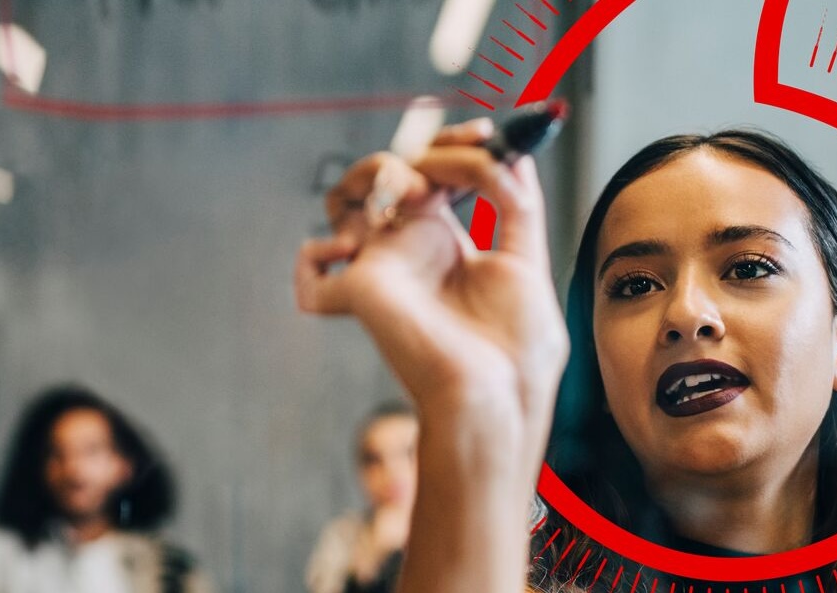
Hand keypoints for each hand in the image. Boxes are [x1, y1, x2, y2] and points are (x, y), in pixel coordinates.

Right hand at [295, 118, 567, 457]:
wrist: (498, 396)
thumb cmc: (515, 351)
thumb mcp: (527, 265)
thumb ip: (518, 209)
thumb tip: (516, 159)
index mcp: (445, 242)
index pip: (435, 175)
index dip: (455, 146)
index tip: (488, 132)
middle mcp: (407, 250)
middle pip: (389, 173)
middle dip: (429, 150)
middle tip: (470, 154)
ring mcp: (379, 268)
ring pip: (343, 198)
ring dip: (375, 172)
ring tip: (415, 188)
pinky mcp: (358, 293)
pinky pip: (309, 272)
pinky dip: (317, 255)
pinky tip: (358, 245)